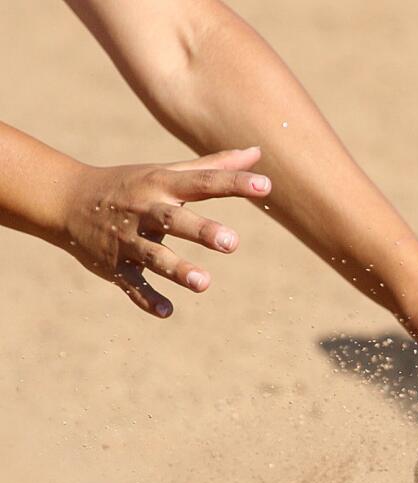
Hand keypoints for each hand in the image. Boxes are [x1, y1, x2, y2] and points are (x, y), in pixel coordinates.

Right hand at [58, 146, 270, 317]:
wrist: (67, 200)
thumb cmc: (132, 185)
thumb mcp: (169, 172)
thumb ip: (215, 167)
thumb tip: (257, 152)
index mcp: (162, 186)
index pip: (204, 182)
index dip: (235, 183)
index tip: (266, 186)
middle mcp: (145, 211)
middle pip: (175, 220)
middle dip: (202, 231)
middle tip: (232, 242)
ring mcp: (128, 240)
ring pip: (154, 256)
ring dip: (178, 269)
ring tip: (204, 283)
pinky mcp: (115, 266)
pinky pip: (132, 285)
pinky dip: (147, 298)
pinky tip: (167, 311)